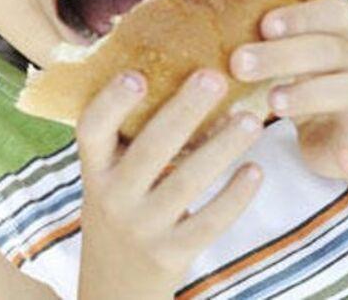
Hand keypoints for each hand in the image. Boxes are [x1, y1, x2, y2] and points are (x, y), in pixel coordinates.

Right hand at [77, 70, 263, 298]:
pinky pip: (209, 222)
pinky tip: (256, 171)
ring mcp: (142, 227)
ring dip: (221, 148)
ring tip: (251, 120)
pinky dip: (235, 196)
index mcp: (94, 171)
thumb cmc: (121, 212)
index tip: (136, 74)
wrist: (115, 286)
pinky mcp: (171, 254)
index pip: (91, 130)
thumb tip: (168, 69)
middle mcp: (111, 198)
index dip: (111, 102)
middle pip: (149, 149)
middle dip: (183, 110)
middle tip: (215, 77)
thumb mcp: (109, 179)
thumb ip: (127, 140)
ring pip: (186, 183)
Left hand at [230, 0, 347, 179]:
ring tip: (273, 102)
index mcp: (337, 35)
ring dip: (311, 94)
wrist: (345, 131)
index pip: (332, 12)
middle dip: (284, 55)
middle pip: (329, 50)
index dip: (301, 16)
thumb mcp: (284, 57)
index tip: (264, 25)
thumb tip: (185, 16)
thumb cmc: (300, 81)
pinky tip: (344, 158)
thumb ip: (254, 40)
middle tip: (239, 64)